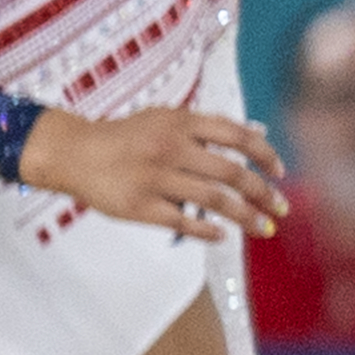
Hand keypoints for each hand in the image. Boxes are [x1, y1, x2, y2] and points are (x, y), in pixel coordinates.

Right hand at [20, 100, 291, 238]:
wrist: (74, 152)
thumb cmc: (127, 137)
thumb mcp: (165, 118)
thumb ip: (207, 128)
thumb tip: (258, 136)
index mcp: (181, 122)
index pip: (237, 135)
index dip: (265, 155)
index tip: (280, 173)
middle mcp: (171, 147)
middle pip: (231, 172)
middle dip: (263, 193)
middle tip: (281, 208)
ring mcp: (155, 178)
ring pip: (213, 200)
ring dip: (245, 217)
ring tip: (264, 229)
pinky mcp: (139, 206)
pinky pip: (182, 222)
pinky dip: (207, 230)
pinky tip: (222, 236)